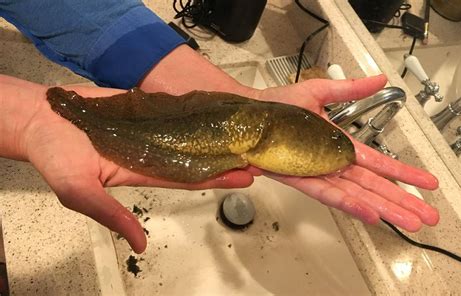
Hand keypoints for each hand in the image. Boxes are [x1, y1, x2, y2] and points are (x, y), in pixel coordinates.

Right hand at [2, 76, 254, 252]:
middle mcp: (150, 152)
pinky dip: (194, 112)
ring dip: (214, 134)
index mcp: (142, 171)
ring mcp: (148, 130)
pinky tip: (213, 111)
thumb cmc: (56, 156)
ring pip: (189, 133)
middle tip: (258, 153)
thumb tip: (140, 246)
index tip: (247, 176)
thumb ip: (112, 216)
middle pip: (197, 156)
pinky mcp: (141, 110)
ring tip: (242, 131)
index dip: (218, 178)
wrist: (42, 119)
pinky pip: (173, 111)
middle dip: (226, 157)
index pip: (189, 178)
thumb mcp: (80, 193)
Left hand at [253, 74, 438, 230]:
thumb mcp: (319, 92)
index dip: (402, 172)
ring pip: (355, 194)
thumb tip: (379, 79)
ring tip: (407, 221)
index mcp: (339, 144)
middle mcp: (331, 162)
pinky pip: (327, 194)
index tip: (426, 182)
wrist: (248, 115)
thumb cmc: (278, 106)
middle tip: (425, 215)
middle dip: (400, 200)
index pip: (378, 161)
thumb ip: (350, 90)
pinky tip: (369, 214)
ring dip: (382, 208)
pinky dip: (348, 204)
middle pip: (372, 184)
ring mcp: (317, 172)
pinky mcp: (299, 178)